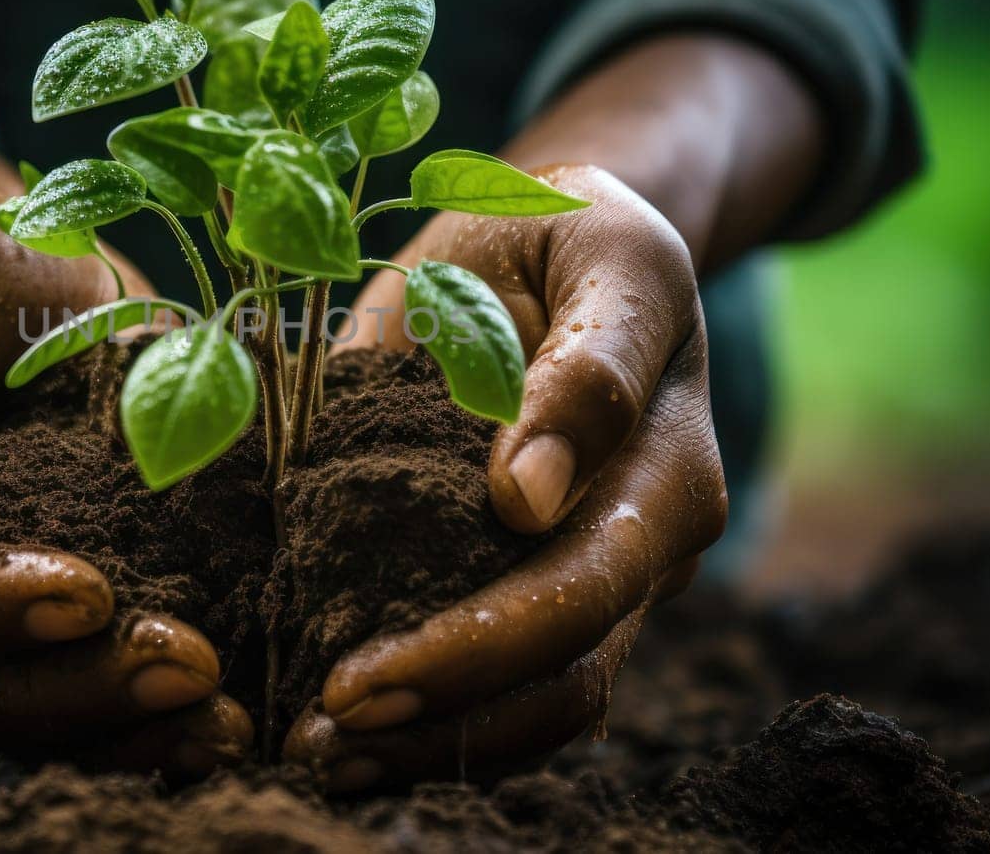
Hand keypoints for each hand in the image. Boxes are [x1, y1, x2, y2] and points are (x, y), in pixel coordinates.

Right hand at [0, 176, 251, 772]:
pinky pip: (91, 688)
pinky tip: (229, 716)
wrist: (5, 259)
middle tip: (190, 665)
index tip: (90, 592)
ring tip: (224, 718)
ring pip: (30, 711)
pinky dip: (155, 716)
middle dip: (79, 688)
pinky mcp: (60, 605)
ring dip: (128, 722)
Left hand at [287, 165, 726, 788]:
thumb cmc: (568, 233)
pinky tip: (356, 741)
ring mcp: (612, 576)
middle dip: (444, 704)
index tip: (359, 671)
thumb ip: (583, 367)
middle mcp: (650, 538)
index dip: (478, 639)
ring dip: (438, 740)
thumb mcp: (595, 251)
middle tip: (322, 727)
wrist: (572, 246)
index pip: (584, 579)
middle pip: (568, 662)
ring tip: (323, 757)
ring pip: (549, 702)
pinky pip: (521, 691)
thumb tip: (528, 499)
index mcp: (667, 459)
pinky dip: (443, 725)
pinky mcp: (561, 590)